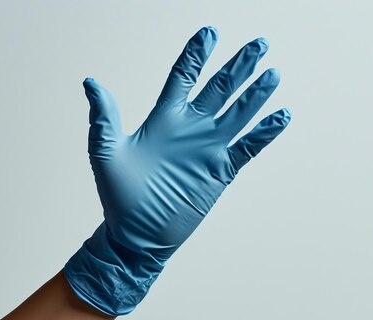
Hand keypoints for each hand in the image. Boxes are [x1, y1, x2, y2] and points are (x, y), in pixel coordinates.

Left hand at [64, 26, 290, 315]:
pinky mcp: (220, 172)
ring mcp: (207, 149)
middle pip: (220, 88)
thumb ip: (104, 116)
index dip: (197, 54)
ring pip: (238, 113)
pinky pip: (248, 148)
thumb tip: (91, 81)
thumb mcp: (105, 151)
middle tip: (259, 43)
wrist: (135, 235)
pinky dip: (265, 133)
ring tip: (272, 73)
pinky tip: (281, 116)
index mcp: (164, 118)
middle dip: (239, 65)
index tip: (210, 32)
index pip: (184, 76)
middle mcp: (190, 128)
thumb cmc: (117, 194)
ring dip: (256, 94)